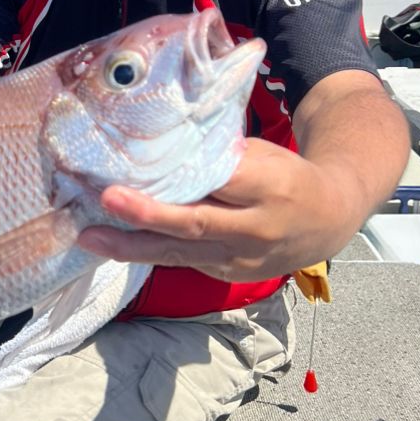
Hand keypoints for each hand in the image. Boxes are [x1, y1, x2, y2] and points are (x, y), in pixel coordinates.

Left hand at [78, 138, 349, 283]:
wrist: (329, 221)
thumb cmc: (287, 177)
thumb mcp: (265, 155)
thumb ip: (223, 156)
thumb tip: (165, 146)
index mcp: (269, 186)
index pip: (220, 180)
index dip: (181, 175)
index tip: (144, 164)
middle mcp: (254, 228)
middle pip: (196, 223)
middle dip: (149, 215)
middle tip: (107, 199)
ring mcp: (240, 259)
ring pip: (181, 253)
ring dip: (132, 246)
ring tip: (90, 237)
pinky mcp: (228, 275)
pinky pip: (184, 260)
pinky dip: (149, 252)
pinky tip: (114, 243)